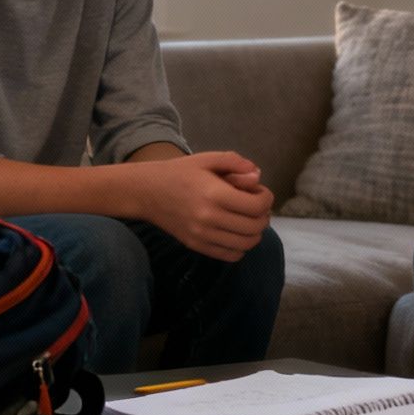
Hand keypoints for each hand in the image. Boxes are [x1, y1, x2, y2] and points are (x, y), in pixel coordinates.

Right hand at [127, 151, 273, 262]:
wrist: (147, 192)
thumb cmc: (179, 172)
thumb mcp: (207, 159)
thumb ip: (235, 163)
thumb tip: (257, 176)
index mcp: (215, 194)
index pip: (257, 206)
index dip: (266, 198)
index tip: (260, 192)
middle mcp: (210, 218)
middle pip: (255, 227)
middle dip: (264, 215)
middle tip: (256, 205)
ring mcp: (203, 236)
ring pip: (246, 244)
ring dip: (255, 232)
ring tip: (248, 219)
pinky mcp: (197, 246)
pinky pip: (231, 255)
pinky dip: (240, 247)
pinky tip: (235, 232)